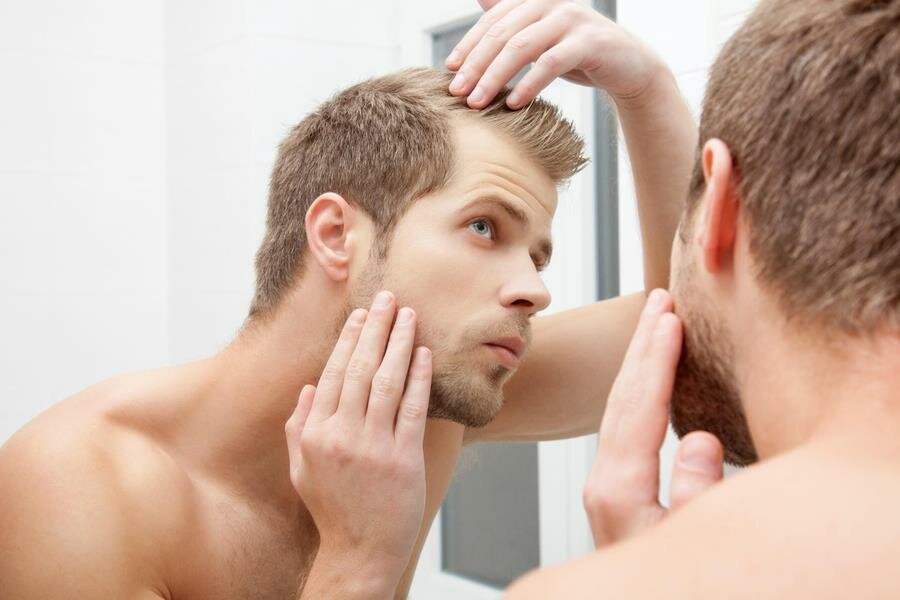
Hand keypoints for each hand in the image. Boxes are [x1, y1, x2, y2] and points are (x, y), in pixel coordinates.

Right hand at [285, 291, 431, 593]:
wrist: (360, 551)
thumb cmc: (332, 508)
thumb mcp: (300, 468)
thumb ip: (298, 425)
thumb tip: (309, 386)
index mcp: (314, 433)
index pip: (333, 373)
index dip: (349, 339)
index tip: (362, 314)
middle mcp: (341, 435)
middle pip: (359, 369)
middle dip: (376, 328)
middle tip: (389, 297)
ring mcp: (373, 446)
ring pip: (387, 383)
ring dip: (399, 344)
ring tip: (409, 315)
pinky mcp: (403, 458)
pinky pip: (413, 409)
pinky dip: (419, 379)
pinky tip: (425, 355)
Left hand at [446, 0, 665, 108]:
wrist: (629, 67)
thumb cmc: (578, 54)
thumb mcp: (541, 37)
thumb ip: (512, 21)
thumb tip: (481, 0)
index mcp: (534, 0)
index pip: (492, 20)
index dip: (469, 44)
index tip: (450, 70)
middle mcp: (550, 3)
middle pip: (502, 33)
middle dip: (476, 64)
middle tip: (458, 92)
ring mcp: (571, 20)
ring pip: (521, 47)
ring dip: (495, 76)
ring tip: (478, 102)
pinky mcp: (589, 42)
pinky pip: (550, 63)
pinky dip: (529, 84)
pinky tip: (514, 104)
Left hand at [583, 289, 723, 547]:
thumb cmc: (671, 582)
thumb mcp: (691, 541)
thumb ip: (697, 493)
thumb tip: (697, 438)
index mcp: (618, 489)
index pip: (639, 407)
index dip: (656, 358)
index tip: (668, 315)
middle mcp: (606, 481)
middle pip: (623, 398)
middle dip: (642, 346)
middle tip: (658, 299)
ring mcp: (608, 484)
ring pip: (620, 408)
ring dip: (639, 362)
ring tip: (656, 323)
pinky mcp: (618, 489)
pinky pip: (626, 424)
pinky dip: (640, 391)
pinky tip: (651, 378)